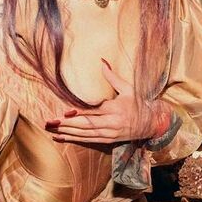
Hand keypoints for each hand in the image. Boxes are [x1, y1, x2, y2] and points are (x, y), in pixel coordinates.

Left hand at [45, 60, 168, 143]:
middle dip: (66, 124)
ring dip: (67, 132)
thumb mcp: (128, 88)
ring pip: (84, 134)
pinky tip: (60, 138)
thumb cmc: (139, 102)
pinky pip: (88, 140)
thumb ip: (112, 76)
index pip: (94, 111)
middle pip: (86, 125)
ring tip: (51, 129)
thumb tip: (102, 61)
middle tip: (50, 121)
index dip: (79, 113)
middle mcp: (112, 123)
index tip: (64, 112)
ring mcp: (109, 134)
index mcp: (116, 108)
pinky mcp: (108, 140)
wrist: (152, 123)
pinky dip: (73, 139)